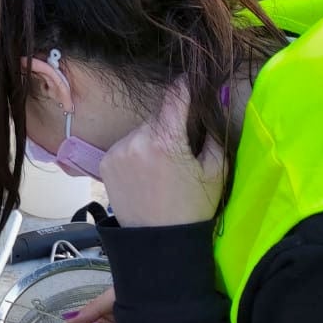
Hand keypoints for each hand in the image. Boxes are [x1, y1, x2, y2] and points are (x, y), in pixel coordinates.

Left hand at [99, 79, 226, 227]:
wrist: (159, 241)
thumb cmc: (193, 207)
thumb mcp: (216, 170)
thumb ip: (215, 132)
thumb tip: (215, 102)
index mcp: (166, 140)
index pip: (175, 96)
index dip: (185, 86)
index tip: (191, 81)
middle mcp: (137, 140)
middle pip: (158, 117)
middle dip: (171, 124)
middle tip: (182, 147)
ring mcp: (117, 151)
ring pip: (141, 131)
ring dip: (152, 139)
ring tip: (163, 167)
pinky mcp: (106, 162)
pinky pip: (125, 146)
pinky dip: (136, 152)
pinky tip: (146, 174)